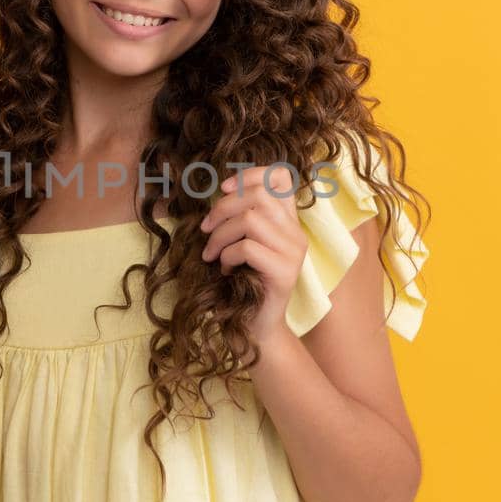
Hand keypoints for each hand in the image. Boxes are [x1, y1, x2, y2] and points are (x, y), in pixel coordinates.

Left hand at [198, 163, 308, 334]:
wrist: (256, 327)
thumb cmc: (243, 284)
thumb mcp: (240, 243)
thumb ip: (239, 218)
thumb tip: (219, 193)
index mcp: (287, 221)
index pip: (281, 176)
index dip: (251, 174)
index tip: (224, 189)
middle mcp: (295, 232)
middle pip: (259, 194)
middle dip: (223, 207)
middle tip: (205, 230)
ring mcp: (293, 252)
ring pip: (251, 219)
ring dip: (220, 235)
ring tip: (212, 254)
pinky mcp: (285, 272)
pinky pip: (248, 248)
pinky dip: (228, 256)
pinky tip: (226, 271)